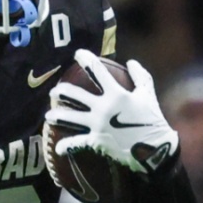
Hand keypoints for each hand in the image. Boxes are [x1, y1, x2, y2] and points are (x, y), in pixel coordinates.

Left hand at [46, 50, 178, 172]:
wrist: (155, 148)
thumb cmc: (153, 120)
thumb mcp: (148, 94)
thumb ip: (140, 76)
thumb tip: (131, 61)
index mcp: (116, 93)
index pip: (97, 71)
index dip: (86, 59)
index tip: (77, 53)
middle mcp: (103, 107)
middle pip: (75, 95)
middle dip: (62, 91)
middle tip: (54, 92)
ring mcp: (97, 125)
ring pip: (70, 118)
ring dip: (56, 116)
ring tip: (47, 116)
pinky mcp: (96, 141)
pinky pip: (77, 143)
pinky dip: (66, 146)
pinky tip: (57, 149)